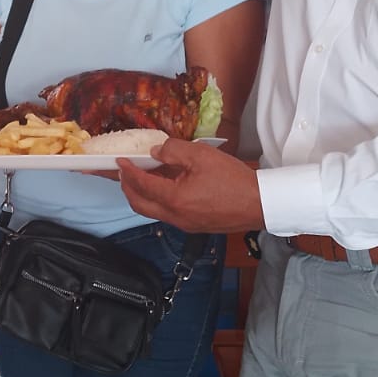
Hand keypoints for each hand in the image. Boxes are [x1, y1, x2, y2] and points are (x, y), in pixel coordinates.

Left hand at [116, 139, 264, 234]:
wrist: (259, 204)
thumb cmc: (233, 180)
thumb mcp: (202, 156)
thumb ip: (174, 150)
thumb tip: (156, 151)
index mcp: (174, 199)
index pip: (141, 184)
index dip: (127, 171)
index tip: (119, 161)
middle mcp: (175, 216)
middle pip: (139, 204)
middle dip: (126, 188)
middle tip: (123, 172)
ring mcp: (184, 224)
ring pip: (152, 211)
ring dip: (141, 195)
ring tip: (140, 177)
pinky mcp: (193, 226)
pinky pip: (166, 214)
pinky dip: (157, 200)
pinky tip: (164, 186)